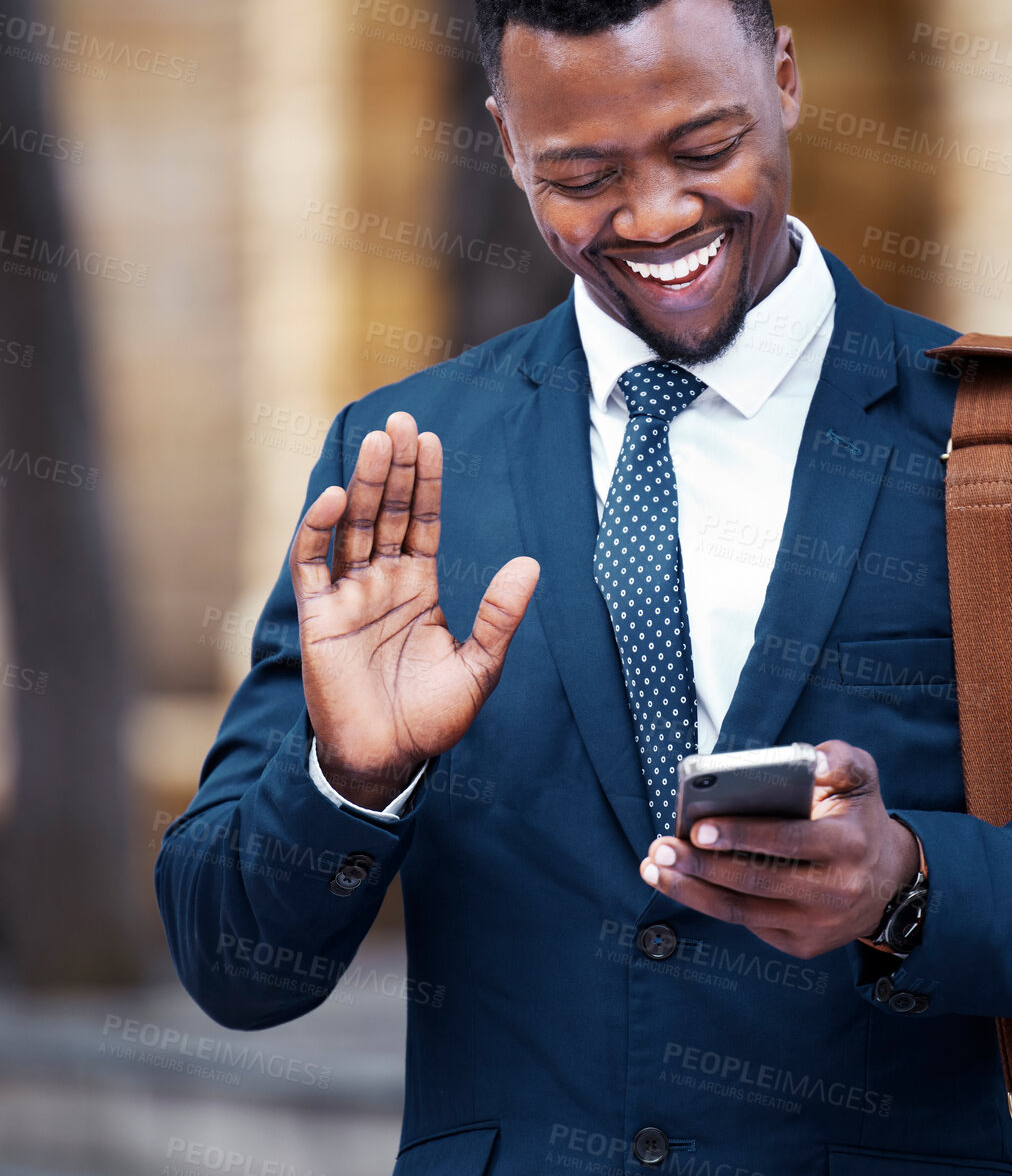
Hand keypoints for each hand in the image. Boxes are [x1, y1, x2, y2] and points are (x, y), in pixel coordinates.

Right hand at [288, 410, 538, 808]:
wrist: (388, 759)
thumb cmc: (432, 717)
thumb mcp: (480, 665)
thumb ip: (501, 615)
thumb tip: (531, 565)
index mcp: (419, 586)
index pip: (423, 521)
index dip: (426, 482)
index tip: (431, 440)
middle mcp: (382, 582)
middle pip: (389, 512)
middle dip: (395, 468)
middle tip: (401, 421)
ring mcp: (348, 596)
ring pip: (355, 526)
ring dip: (365, 484)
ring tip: (377, 442)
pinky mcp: (318, 616)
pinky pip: (312, 563)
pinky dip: (319, 529)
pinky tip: (338, 497)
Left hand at [638, 739, 919, 958]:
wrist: (889, 882)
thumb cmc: (859, 817)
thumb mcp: (862, 778)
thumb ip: (839, 759)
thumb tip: (811, 759)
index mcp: (849, 845)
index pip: (788, 841)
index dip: (741, 835)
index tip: (698, 826)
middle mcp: (834, 891)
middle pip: (756, 881)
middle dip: (702, 865)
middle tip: (661, 846)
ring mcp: (816, 924)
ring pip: (742, 911)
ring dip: (691, 890)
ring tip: (655, 866)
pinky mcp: (800, 945)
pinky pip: (746, 925)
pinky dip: (708, 903)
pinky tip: (679, 881)